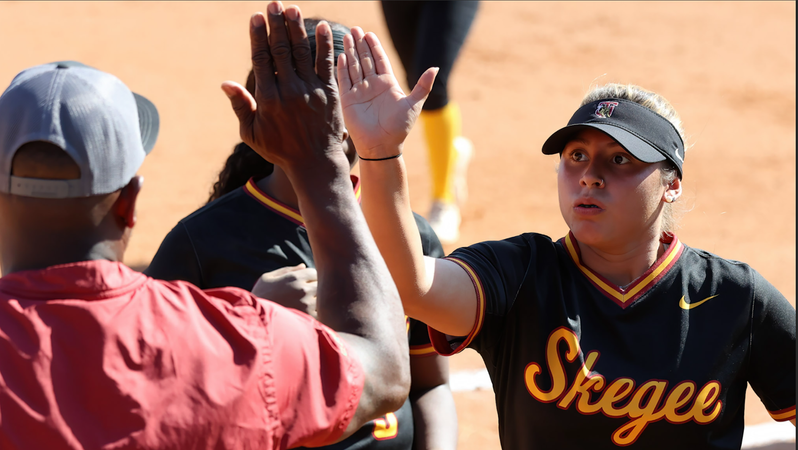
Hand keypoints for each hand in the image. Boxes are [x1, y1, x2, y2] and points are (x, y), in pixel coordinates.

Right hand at [221, 2, 345, 171]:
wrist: (315, 163)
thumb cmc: (280, 150)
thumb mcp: (252, 133)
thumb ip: (241, 106)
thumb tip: (225, 83)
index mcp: (268, 99)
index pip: (262, 60)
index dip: (259, 37)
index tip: (256, 17)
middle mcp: (290, 91)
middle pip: (282, 50)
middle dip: (277, 25)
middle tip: (274, 4)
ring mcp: (311, 91)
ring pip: (302, 53)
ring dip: (297, 29)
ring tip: (292, 9)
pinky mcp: (329, 93)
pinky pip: (326, 65)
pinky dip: (325, 45)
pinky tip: (323, 27)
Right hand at [252, 264, 317, 317]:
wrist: (253, 317)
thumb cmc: (259, 295)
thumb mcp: (268, 277)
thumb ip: (287, 270)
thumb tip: (303, 266)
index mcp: (294, 278)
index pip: (314, 272)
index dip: (310, 277)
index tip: (304, 283)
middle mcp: (303, 289)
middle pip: (320, 284)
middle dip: (314, 288)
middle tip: (305, 294)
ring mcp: (306, 304)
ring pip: (321, 298)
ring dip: (316, 300)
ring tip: (305, 305)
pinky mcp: (307, 317)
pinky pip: (319, 312)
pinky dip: (315, 312)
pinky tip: (306, 314)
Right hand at [337, 27, 437, 157]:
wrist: (382, 146)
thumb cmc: (399, 128)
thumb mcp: (414, 104)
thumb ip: (422, 86)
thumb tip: (435, 67)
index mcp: (388, 84)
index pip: (380, 60)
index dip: (374, 47)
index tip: (369, 34)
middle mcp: (373, 86)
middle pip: (365, 60)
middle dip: (360, 45)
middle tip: (355, 29)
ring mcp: (360, 92)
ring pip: (354, 67)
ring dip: (350, 52)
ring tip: (347, 36)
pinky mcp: (349, 100)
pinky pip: (344, 81)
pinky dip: (342, 69)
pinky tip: (341, 56)